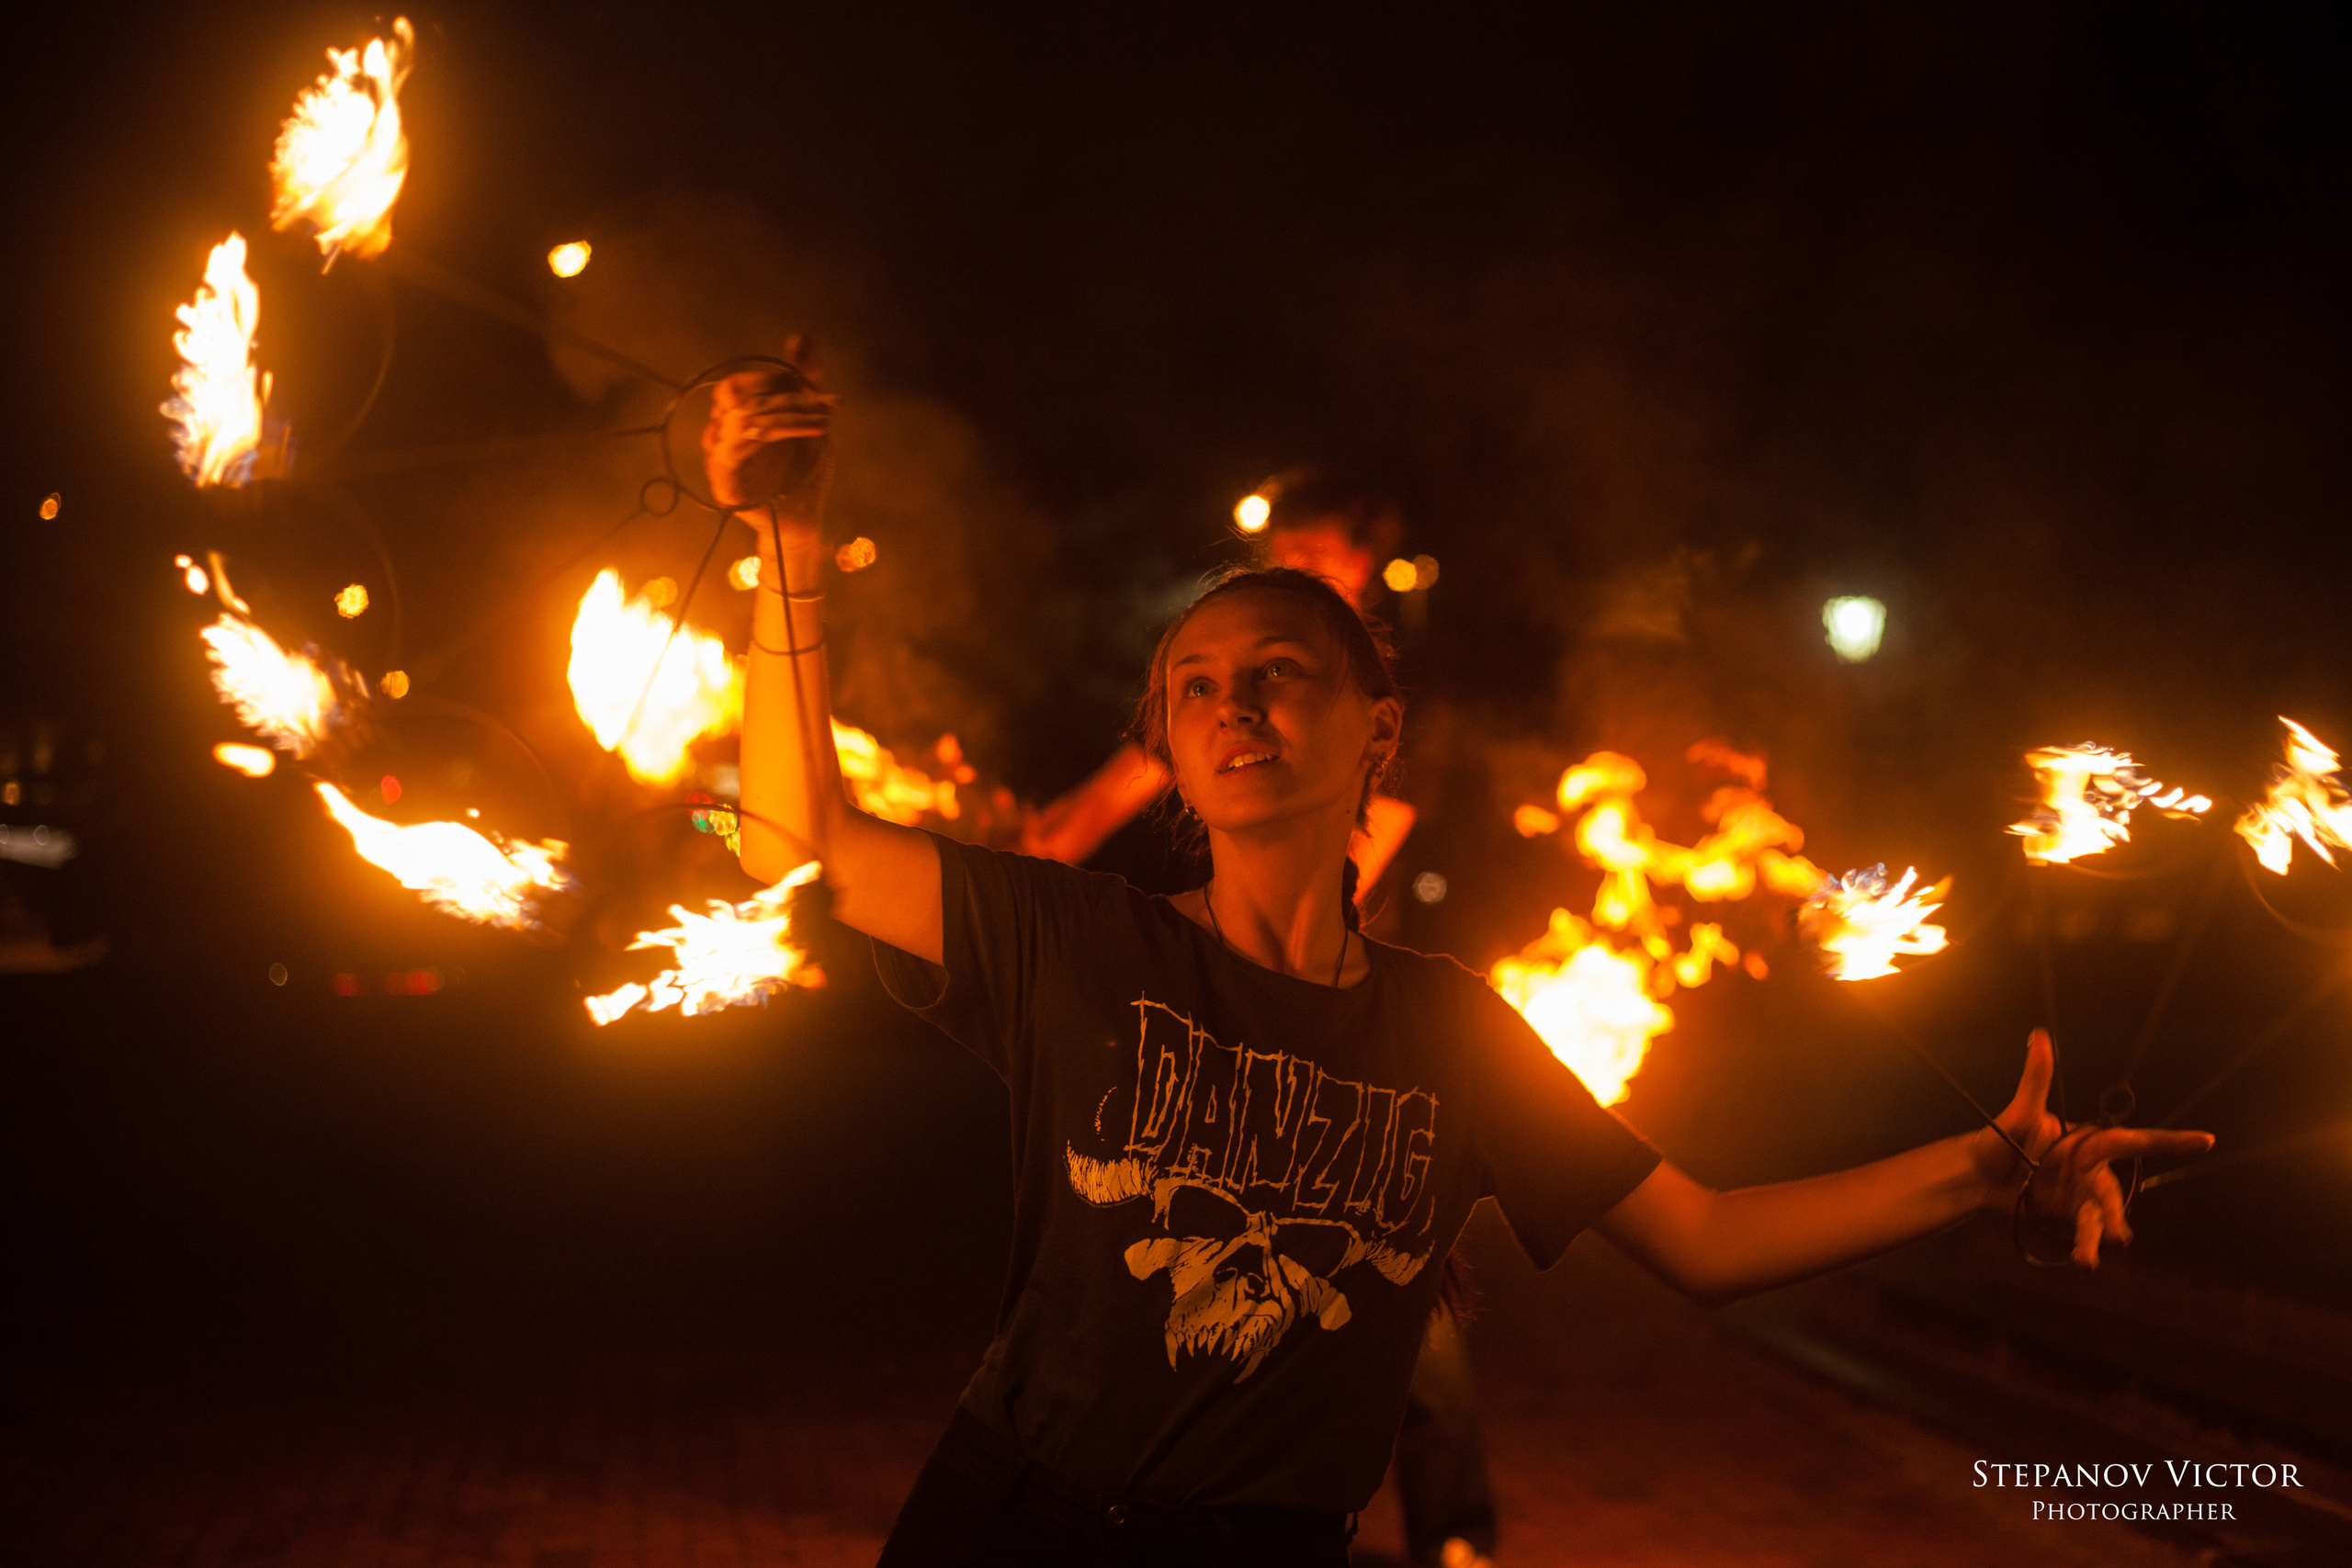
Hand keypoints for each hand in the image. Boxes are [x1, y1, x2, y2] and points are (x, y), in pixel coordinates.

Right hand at [701, 366, 835, 519]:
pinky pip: (734, 450)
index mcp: (736, 417)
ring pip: (739, 419)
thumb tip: (803, 335)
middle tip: (822, 402)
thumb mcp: (810, 419)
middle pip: (735, 395)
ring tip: (823, 422)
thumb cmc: (802, 471)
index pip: (739, 383)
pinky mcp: (722, 482)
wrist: (804, 518)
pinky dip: (776, 436)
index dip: (774, 379)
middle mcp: (722, 433)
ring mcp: (718, 458)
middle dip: (782, 395)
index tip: (814, 386)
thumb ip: (803, 378)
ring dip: (787, 416)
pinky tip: (810, 434)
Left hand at [1980, 1030, 2214, 1265]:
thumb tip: (2039, 1036)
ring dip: (2097, 1237)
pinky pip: (2082, 1232)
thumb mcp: (2019, 1111)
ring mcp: (2081, 1196)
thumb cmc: (2001, 1138)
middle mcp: (2091, 1171)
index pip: (2133, 1141)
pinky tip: (2085, 1260)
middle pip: (2111, 1192)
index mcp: (2087, 1144)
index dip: (2169, 1141)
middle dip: (2113, 1212)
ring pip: (2098, 1217)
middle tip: (2118, 1234)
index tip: (2206, 1140)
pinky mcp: (2067, 1216)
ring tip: (2089, 1260)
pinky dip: (2084, 1246)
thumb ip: (2036, 1079)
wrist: (1978, 1175)